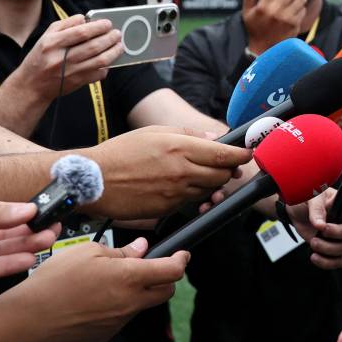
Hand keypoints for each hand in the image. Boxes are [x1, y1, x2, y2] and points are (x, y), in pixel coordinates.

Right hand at [3, 15, 122, 103]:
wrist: (32, 85)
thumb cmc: (40, 57)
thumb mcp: (46, 36)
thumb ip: (65, 25)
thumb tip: (84, 19)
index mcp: (52, 44)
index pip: (81, 32)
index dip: (98, 27)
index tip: (108, 23)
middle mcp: (62, 58)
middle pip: (93, 46)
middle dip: (110, 38)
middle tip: (117, 33)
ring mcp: (71, 72)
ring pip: (100, 61)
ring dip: (114, 52)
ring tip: (119, 45)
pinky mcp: (77, 83)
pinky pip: (98, 74)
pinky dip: (107, 67)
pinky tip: (109, 61)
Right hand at [8, 237, 187, 341]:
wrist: (30, 318)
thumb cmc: (54, 282)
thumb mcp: (88, 251)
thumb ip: (121, 251)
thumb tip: (140, 248)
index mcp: (129, 278)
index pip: (172, 270)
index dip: (181, 260)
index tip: (182, 254)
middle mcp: (129, 303)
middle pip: (166, 292)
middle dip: (165, 278)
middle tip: (150, 266)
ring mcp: (119, 322)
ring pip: (141, 304)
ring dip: (137, 292)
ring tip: (109, 281)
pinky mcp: (106, 334)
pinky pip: (121, 318)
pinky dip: (117, 306)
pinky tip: (95, 298)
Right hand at [84, 126, 252, 218]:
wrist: (94, 181)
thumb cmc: (121, 152)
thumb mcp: (154, 132)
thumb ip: (188, 134)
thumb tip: (213, 138)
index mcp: (180, 147)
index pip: (223, 154)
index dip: (240, 154)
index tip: (248, 152)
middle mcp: (182, 171)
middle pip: (222, 175)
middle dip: (228, 170)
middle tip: (227, 165)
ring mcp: (175, 193)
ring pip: (208, 191)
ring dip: (212, 184)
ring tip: (202, 175)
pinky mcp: (168, 209)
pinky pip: (191, 202)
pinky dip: (194, 195)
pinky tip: (184, 187)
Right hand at [242, 0, 309, 54]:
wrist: (264, 50)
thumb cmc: (255, 30)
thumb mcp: (247, 13)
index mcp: (264, 6)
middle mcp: (276, 11)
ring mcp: (287, 18)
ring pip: (301, 0)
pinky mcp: (295, 25)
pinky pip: (302, 11)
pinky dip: (301, 7)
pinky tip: (296, 8)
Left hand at [287, 188, 341, 269]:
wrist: (295, 213)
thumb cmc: (306, 201)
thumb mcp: (309, 199)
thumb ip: (316, 210)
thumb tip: (320, 224)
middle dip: (339, 233)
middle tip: (323, 230)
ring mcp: (340, 237)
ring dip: (329, 248)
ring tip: (313, 242)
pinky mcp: (332, 249)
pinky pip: (337, 261)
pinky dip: (326, 262)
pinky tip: (314, 256)